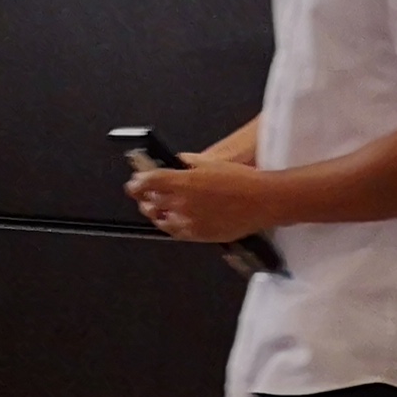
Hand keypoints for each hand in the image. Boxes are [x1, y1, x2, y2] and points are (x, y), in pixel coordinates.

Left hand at [132, 153, 281, 245]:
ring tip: (155, 208)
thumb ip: (189, 162)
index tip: (134, 183)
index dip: (136, 183)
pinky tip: (172, 220)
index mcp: (184, 182)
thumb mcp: (212, 163)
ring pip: (160, 220)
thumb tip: (177, 162)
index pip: (148, 182)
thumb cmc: (243, 180)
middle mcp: (183, 203)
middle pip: (150, 202)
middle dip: (143, 197)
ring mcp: (189, 222)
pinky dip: (169, 225)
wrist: (263, 201)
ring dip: (154, 213)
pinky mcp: (198, 235)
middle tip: (143, 194)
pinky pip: (175, 232)